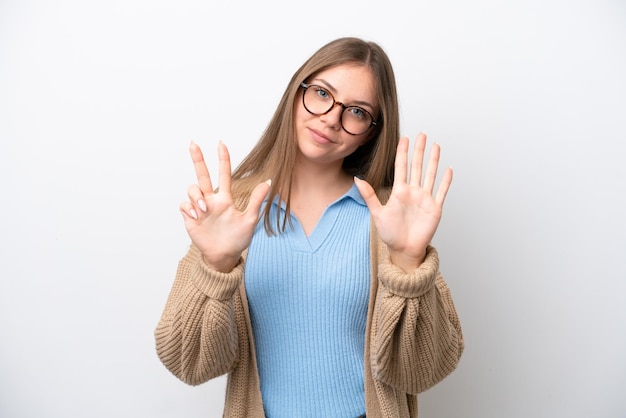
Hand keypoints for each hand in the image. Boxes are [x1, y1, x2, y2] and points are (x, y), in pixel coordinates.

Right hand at [180, 141, 269, 272]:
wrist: (224, 256)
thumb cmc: (238, 239)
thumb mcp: (250, 220)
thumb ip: (256, 200)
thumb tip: (268, 182)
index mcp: (225, 199)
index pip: (223, 175)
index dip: (223, 160)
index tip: (221, 144)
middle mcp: (211, 200)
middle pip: (202, 175)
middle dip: (198, 159)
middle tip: (193, 143)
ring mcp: (200, 209)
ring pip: (192, 190)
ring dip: (196, 196)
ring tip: (204, 209)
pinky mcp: (190, 218)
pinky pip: (184, 205)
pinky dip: (189, 208)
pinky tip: (196, 216)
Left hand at [354, 133, 451, 271]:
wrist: (404, 250)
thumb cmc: (390, 234)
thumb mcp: (377, 213)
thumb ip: (369, 195)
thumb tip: (357, 179)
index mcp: (400, 191)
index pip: (401, 167)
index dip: (402, 152)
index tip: (403, 138)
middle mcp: (413, 192)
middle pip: (417, 166)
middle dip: (419, 150)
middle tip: (421, 134)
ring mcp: (425, 198)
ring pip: (430, 174)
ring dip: (433, 160)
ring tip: (436, 145)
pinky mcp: (435, 208)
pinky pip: (442, 191)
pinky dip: (446, 180)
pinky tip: (448, 168)